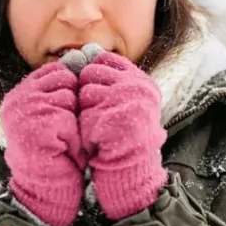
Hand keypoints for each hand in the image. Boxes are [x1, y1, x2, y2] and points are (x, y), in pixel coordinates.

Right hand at [2, 62, 84, 225]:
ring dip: (75, 121)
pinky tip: (63, 149)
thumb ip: (62, 86)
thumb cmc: (56, 149)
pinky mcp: (36, 126)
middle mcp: (18, 98)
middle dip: (72, 105)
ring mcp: (25, 111)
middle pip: (64, 79)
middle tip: (62, 131)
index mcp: (21, 93)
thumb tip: (84, 52)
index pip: (56, 70)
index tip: (67, 113)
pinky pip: (69, 118)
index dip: (69, 89)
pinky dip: (73, 136)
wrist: (46, 187)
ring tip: (62, 141)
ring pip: (69, 97)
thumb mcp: (55, 112)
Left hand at [78, 51, 167, 220]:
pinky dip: (85, 129)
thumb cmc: (121, 139)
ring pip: (84, 92)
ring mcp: (126, 102)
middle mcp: (138, 87)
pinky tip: (98, 141)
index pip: (105, 59)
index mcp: (142, 82)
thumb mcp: (122, 103)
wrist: (130, 175)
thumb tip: (84, 50)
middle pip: (91, 72)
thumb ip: (108, 78)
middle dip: (87, 94)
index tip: (97, 96)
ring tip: (100, 130)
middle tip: (100, 117)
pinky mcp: (112, 119)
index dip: (93, 76)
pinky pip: (83, 113)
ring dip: (84, 112)